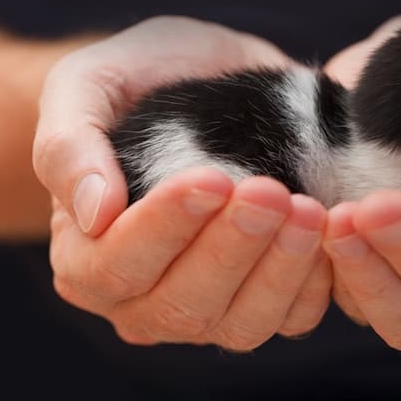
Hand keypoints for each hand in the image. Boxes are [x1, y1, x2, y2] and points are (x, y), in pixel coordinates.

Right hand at [33, 17, 330, 347]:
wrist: (202, 77)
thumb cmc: (136, 80)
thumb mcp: (88, 84)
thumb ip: (69, 145)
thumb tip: (95, 214)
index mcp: (85, 256)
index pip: (116, 266)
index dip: (163, 230)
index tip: (212, 178)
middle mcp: (141, 298)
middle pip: (182, 304)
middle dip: (231, 249)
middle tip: (270, 192)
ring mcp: (205, 309)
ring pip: (241, 323)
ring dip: (280, 271)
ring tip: (309, 210)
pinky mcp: (262, 302)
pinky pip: (292, 318)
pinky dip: (314, 282)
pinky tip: (331, 231)